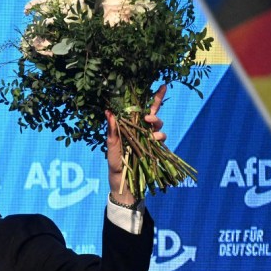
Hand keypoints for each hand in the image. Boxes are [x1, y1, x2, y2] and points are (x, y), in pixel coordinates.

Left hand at [106, 86, 167, 203]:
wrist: (124, 185)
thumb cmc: (115, 166)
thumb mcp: (111, 148)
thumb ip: (112, 131)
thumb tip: (108, 112)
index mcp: (130, 127)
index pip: (141, 109)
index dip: (153, 98)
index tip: (162, 85)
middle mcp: (141, 132)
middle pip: (153, 116)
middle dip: (154, 112)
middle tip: (148, 118)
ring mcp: (150, 141)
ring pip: (158, 127)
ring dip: (156, 127)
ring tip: (152, 134)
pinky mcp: (156, 151)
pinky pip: (161, 140)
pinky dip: (160, 138)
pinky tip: (156, 140)